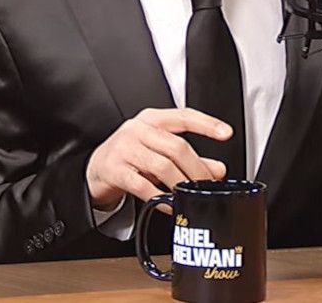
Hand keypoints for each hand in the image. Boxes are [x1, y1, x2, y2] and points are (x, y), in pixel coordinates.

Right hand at [86, 108, 229, 210]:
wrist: (95, 169)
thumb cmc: (130, 156)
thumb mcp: (159, 152)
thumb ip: (189, 159)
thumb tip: (217, 170)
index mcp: (152, 119)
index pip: (183, 116)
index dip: (207, 124)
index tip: (226, 133)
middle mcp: (138, 130)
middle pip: (176, 146)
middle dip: (197, 168)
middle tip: (208, 184)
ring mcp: (124, 149)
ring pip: (162, 166)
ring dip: (181, 184)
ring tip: (190, 196)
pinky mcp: (114, 170)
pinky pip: (143, 186)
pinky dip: (160, 198)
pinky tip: (170, 205)